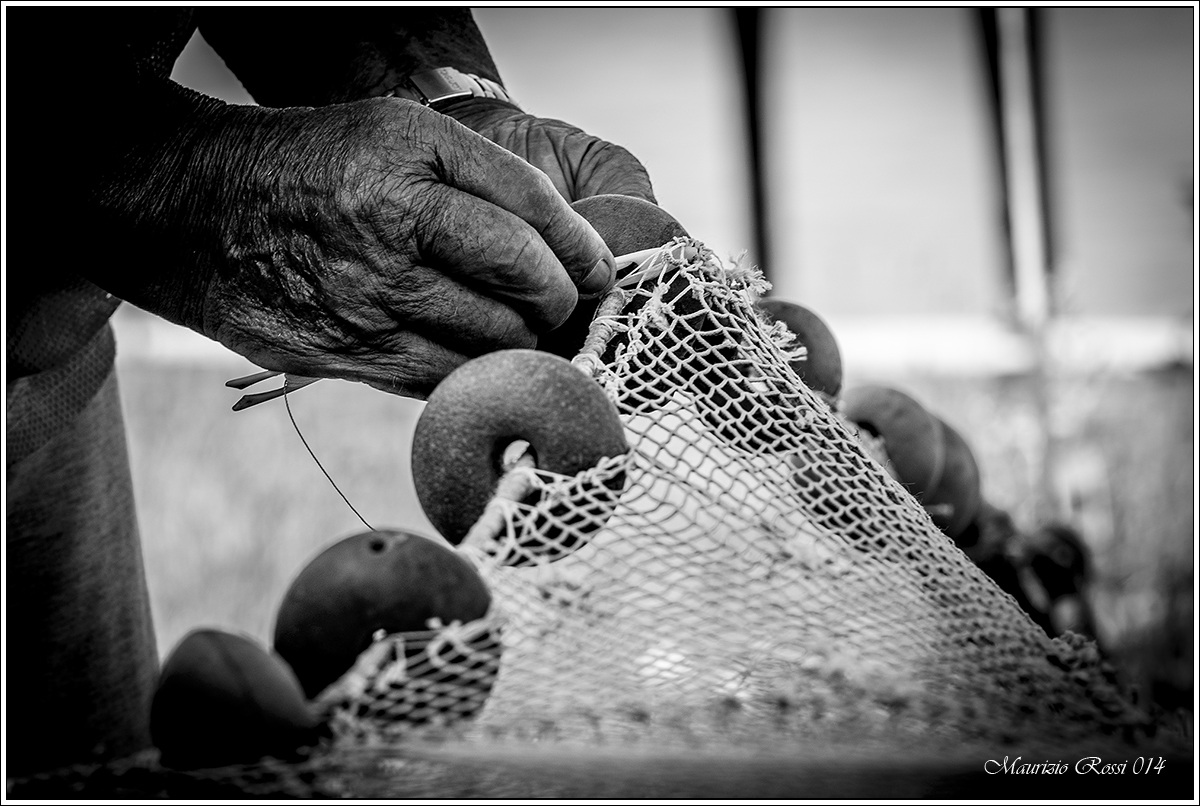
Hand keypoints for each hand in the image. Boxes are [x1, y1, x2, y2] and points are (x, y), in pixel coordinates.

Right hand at [114, 97, 616, 398]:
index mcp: (410, 155)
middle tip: (555, 303)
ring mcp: (366, 296)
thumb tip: (570, 253)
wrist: (194, 210)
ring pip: (493, 346)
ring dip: (517, 345)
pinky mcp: (342, 354)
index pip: (534, 213)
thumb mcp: (396, 134)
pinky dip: (466, 373)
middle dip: (558, 302)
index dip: (582, 251)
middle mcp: (391, 223)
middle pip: (526, 285)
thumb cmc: (316, 168)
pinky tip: (459, 351)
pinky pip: (440, 381)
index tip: (596, 271)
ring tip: (507, 328)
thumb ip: (483, 181)